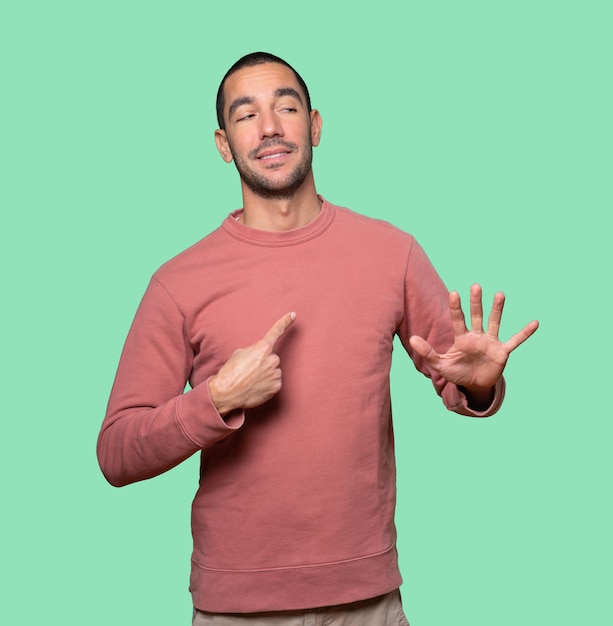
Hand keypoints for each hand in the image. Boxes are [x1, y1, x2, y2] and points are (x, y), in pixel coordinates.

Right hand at [208, 312, 295, 414]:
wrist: (226, 393)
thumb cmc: (230, 372)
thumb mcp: (239, 353)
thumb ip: (254, 351)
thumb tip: (260, 356)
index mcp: (263, 348)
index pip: (276, 332)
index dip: (285, 322)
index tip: (293, 315)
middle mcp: (272, 359)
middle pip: (272, 357)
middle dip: (263, 362)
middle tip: (250, 370)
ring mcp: (276, 373)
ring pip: (274, 370)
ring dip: (266, 374)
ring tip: (251, 380)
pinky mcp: (277, 386)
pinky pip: (275, 382)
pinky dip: (268, 385)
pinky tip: (257, 387)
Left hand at [409, 284, 538, 391]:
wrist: (474, 386)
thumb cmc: (457, 372)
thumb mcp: (441, 364)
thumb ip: (428, 352)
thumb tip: (412, 339)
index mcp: (462, 338)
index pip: (458, 320)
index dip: (456, 308)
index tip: (453, 293)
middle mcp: (477, 336)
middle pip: (476, 316)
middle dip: (475, 302)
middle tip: (475, 286)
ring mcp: (490, 342)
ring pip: (494, 322)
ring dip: (497, 310)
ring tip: (499, 294)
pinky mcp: (502, 352)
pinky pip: (515, 341)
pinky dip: (524, 333)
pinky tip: (535, 323)